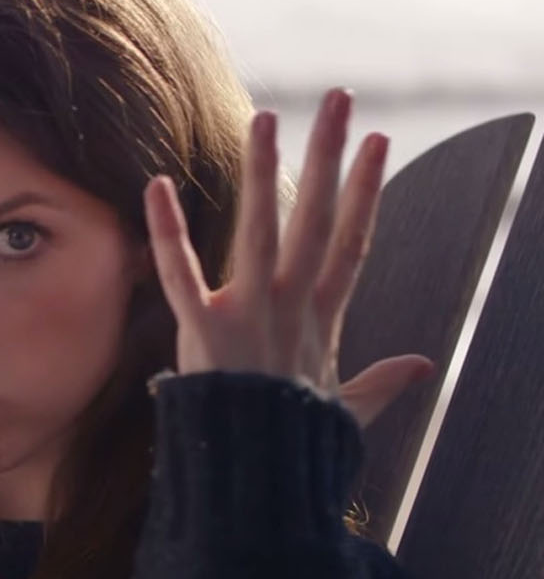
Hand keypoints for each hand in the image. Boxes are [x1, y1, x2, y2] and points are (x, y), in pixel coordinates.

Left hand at [143, 87, 433, 427]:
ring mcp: (249, 313)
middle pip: (317, 217)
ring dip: (265, 171)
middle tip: (339, 100)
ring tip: (267, 116)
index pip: (352, 240)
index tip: (376, 142)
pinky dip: (166, 232)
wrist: (256, 478)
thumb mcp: (347, 408)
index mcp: (322, 319)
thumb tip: (422, 366)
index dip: (365, 190)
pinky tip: (156, 186)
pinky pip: (180, 274)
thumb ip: (381, 382)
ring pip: (261, 230)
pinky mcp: (204, 329)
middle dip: (329, 156)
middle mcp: (291, 306)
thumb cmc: (293, 444)